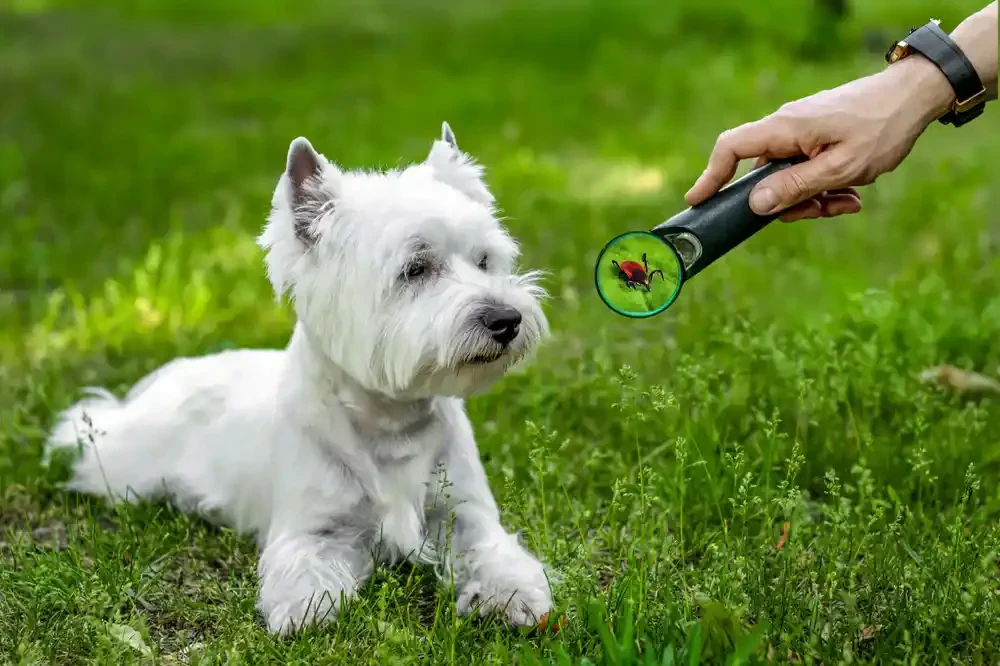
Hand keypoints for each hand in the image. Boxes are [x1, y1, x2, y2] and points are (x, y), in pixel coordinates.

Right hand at [684, 55, 955, 221]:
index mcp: (785, 129)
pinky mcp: (816, 137)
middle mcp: (786, 128)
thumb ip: (796, 187)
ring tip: (849, 200)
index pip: (731, 148)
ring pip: (789, 177)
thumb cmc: (881, 127)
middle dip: (788, 202)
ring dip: (813, 198)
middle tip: (821, 211)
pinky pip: (807, 169)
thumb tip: (756, 205)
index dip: (710, 175)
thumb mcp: (841, 167)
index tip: (697, 201)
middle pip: (763, 175)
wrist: (916, 95)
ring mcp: (801, 132)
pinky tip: (853, 193)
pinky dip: (824, 186)